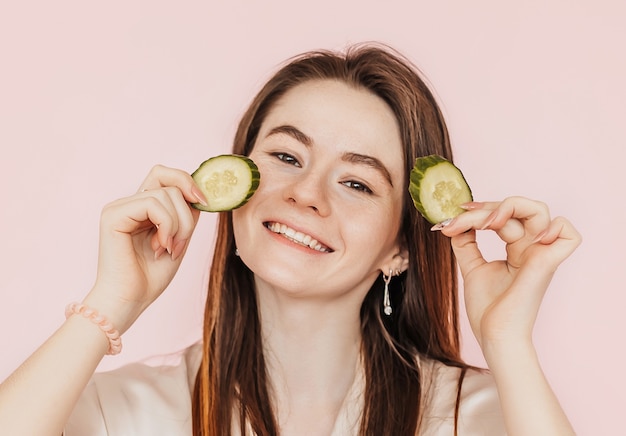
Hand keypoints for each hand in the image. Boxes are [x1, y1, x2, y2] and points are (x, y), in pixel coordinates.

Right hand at [83, 165, 206, 332]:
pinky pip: (153, 204)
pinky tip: (160, 246)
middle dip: (186, 213)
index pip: (165, 175)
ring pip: (166, 194)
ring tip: (169, 249)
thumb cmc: (150, 277)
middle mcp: (129, 203)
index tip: (205, 203)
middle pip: (168, 181)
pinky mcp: (113, 215)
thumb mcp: (179, 239)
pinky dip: (166, 225)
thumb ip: (186, 215)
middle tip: (181, 242)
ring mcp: (119, 207)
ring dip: (178, 225)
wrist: (129, 302)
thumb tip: (199, 193)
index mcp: (142, 207)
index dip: (187, 182)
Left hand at [437, 197, 581, 349]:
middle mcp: (532, 248)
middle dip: (487, 207)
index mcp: (518, 248)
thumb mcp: (472, 268)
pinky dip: (554, 227)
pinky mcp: (546, 264)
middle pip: (519, 208)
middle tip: (462, 218)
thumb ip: (466, 243)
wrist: (493, 334)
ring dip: (510, 207)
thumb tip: (456, 222)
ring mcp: (540, 254)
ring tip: (486, 223)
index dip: (481, 209)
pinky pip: (569, 236)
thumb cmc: (488, 309)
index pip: (504, 215)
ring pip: (540, 211)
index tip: (455, 215)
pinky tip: (524, 235)